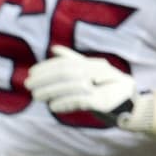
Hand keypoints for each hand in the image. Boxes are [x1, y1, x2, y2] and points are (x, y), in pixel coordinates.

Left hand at [25, 45, 148, 129]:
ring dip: (51, 91)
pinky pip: (80, 100)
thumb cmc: (103, 86)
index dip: (47, 67)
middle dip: (45, 78)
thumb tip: (54, 49)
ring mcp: (100, 86)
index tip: (31, 72)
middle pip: (66, 73)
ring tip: (36, 97)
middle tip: (28, 85)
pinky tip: (53, 106)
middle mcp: (96, 72)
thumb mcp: (88, 71)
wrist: (127, 101)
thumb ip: (72, 60)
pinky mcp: (101, 101)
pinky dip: (65, 103)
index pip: (65, 63)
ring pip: (71, 86)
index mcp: (91, 64)